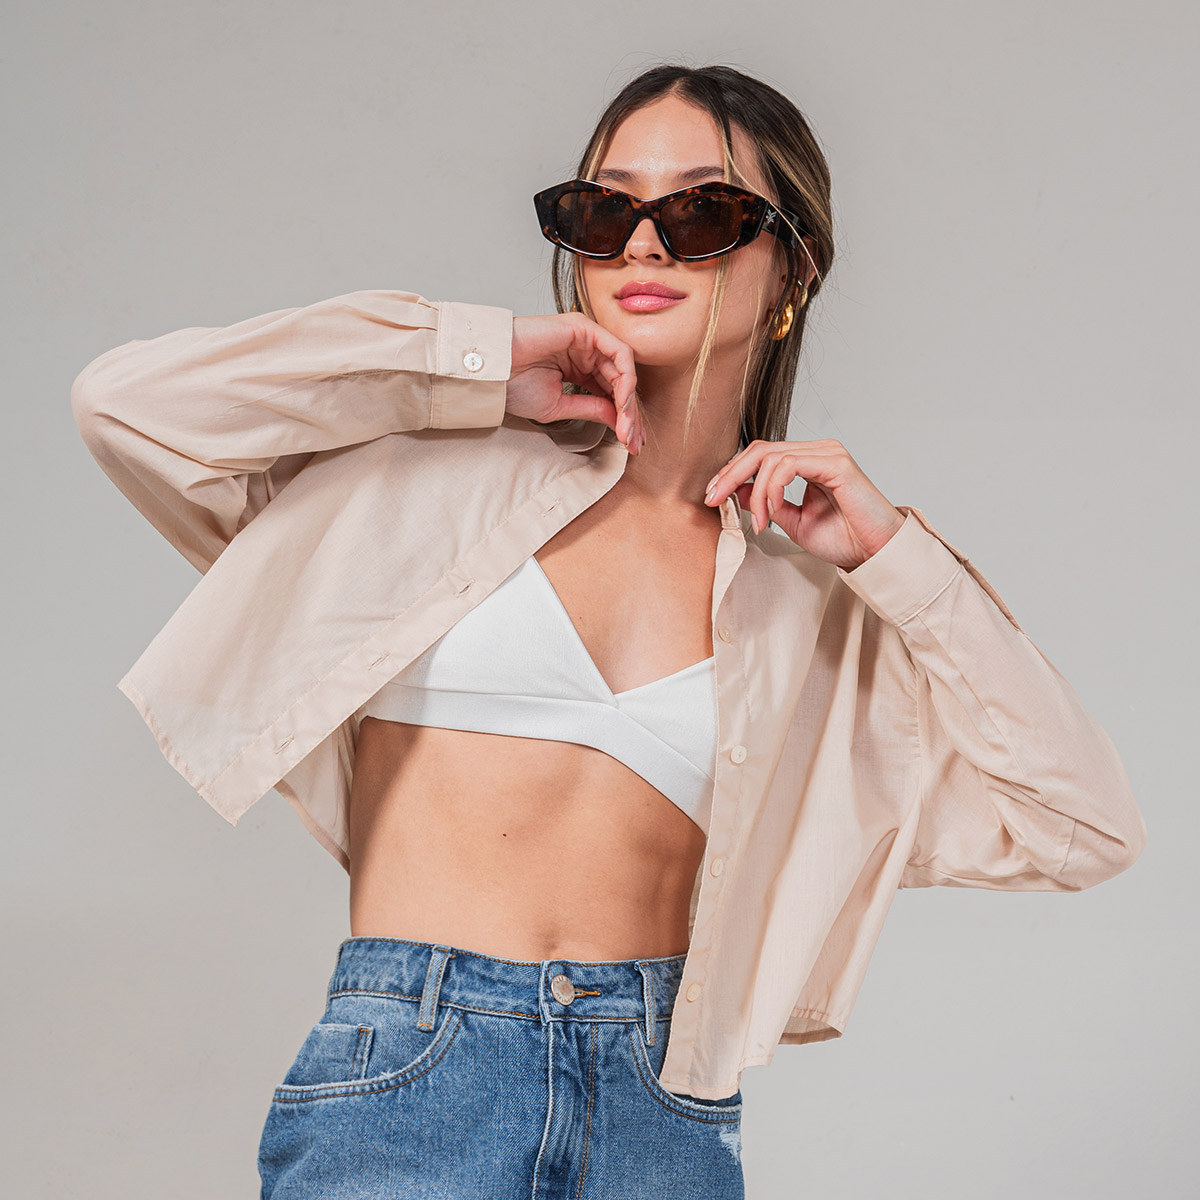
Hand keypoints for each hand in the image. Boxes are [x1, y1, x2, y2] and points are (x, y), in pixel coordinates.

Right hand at [506, 313, 643, 452]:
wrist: (492, 372)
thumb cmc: (513, 386)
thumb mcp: (560, 406)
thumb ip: (591, 408)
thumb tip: (618, 420)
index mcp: (578, 367)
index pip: (611, 391)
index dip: (624, 418)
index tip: (630, 443)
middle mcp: (586, 350)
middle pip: (621, 382)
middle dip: (630, 414)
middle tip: (634, 441)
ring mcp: (587, 338)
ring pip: (624, 369)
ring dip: (629, 402)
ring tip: (627, 428)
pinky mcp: (585, 328)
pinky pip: (618, 353)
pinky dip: (625, 379)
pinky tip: (621, 403)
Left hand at [703, 438, 905, 570]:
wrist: (874, 553)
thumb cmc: (842, 539)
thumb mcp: (790, 521)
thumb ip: (765, 503)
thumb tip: (732, 490)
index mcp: (807, 461)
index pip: (760, 455)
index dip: (732, 472)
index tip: (712, 496)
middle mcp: (817, 451)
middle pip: (760, 449)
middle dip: (730, 475)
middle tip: (712, 499)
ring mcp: (827, 453)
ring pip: (771, 457)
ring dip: (755, 493)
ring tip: (758, 523)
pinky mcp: (835, 463)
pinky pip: (788, 464)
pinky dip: (771, 489)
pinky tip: (771, 513)